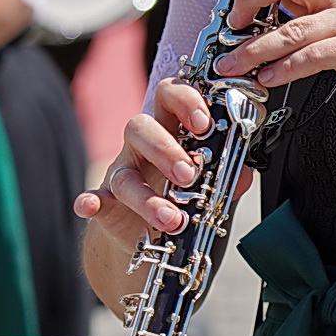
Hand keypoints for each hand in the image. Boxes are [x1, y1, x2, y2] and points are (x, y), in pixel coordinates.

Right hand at [73, 79, 252, 241]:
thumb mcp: (209, 184)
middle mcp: (142, 146)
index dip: (185, 100)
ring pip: (124, 171)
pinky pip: (93, 198)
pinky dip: (90, 201)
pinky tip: (91, 205)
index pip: (170, 97)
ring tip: (172, 218)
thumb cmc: (182, 196)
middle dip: (166, 149)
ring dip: (146, 194)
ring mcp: (121, 173)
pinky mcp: (106, 204)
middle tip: (189, 175)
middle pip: (141, 126)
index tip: (204, 123)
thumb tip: (245, 173)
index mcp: (170, 130)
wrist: (151, 238)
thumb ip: (227, 176)